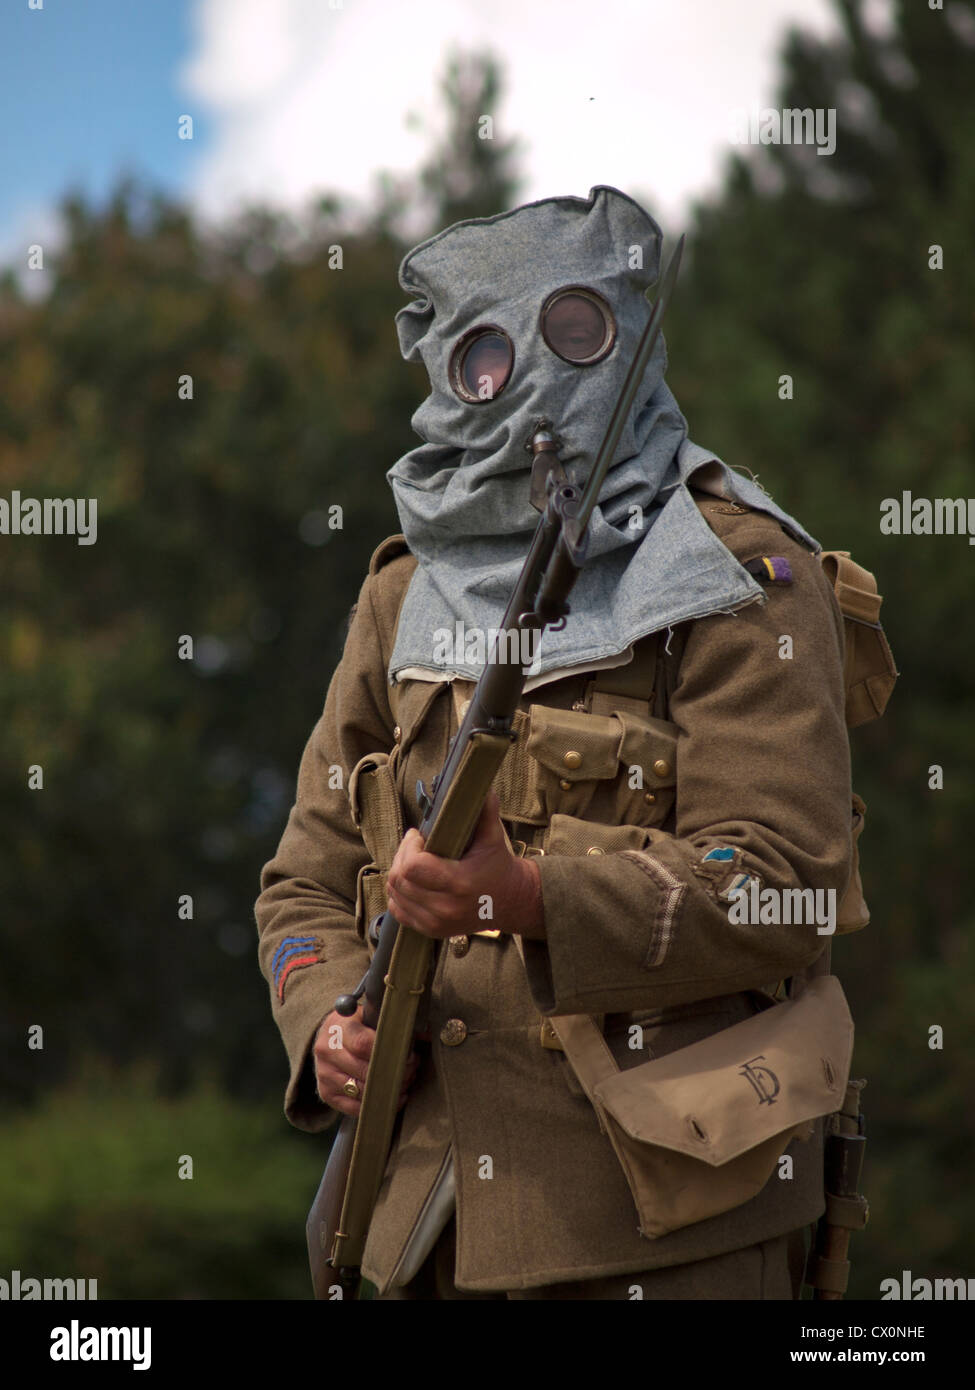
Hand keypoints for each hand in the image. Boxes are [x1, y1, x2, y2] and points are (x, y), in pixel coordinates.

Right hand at [313, 1006, 418, 1115]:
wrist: (327, 1038)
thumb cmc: (355, 1025)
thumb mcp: (369, 1015)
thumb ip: (394, 1023)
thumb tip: (428, 1033)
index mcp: (339, 1027)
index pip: (364, 1044)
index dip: (391, 1052)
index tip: (410, 1055)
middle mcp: (327, 1052)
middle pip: (365, 1071)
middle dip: (395, 1073)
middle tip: (412, 1070)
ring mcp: (325, 1075)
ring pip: (362, 1091)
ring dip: (388, 1091)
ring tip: (404, 1082)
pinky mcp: (327, 1094)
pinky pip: (355, 1108)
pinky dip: (378, 1105)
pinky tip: (394, 1097)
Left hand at [386, 791, 543, 938]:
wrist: (511, 902)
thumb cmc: (499, 867)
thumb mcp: (494, 838)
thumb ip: (486, 812)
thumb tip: (482, 787)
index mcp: (459, 883)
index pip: (412, 866)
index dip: (409, 847)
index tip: (420, 836)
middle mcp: (446, 907)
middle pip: (399, 879)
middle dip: (402, 856)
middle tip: (415, 845)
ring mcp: (437, 922)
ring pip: (395, 894)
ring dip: (399, 873)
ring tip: (413, 861)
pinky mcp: (431, 931)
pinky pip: (398, 910)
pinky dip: (399, 894)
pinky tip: (412, 881)